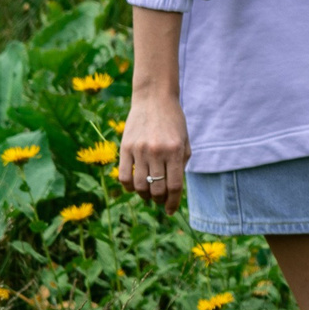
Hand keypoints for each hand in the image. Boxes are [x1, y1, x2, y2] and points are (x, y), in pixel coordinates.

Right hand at [118, 90, 189, 214]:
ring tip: (148, 195)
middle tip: (160, 201)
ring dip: (144, 195)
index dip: (173, 203)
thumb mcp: (185, 141)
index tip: (170, 211)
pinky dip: (128, 187)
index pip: (174, 186)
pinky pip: (124, 176)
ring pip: (139, 186)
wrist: (154, 98)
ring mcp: (140, 150)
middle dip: (159, 200)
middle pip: (157, 189)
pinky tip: (134, 187)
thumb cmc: (173, 121)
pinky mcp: (126, 147)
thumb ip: (182, 164)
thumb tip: (173, 190)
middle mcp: (157, 152)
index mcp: (175, 151)